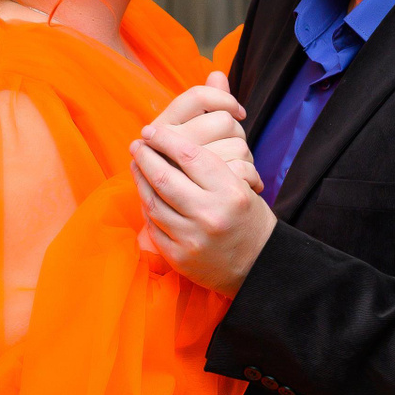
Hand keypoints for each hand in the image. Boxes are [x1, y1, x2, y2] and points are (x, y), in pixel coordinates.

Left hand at [130, 122, 276, 296]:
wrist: (259, 264)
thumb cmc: (247, 217)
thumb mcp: (242, 187)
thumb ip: (211, 167)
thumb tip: (170, 142)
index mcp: (230, 192)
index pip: (189, 156)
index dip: (165, 139)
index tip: (151, 130)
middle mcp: (210, 214)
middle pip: (163, 177)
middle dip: (144, 156)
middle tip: (137, 144)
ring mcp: (192, 238)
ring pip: (152, 201)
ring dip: (139, 179)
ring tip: (136, 164)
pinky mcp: (179, 257)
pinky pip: (152, 226)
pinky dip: (146, 206)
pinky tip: (144, 193)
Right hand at [147, 72, 261, 193]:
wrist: (188, 229)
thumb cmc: (186, 177)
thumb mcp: (187, 140)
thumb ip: (202, 105)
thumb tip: (217, 74)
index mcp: (161, 129)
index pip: (198, 97)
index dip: (223, 99)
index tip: (238, 112)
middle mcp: (167, 149)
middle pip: (224, 121)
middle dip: (236, 132)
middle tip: (233, 147)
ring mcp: (186, 175)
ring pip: (237, 147)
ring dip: (245, 156)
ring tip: (238, 168)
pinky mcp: (203, 198)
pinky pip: (242, 171)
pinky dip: (252, 176)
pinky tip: (251, 183)